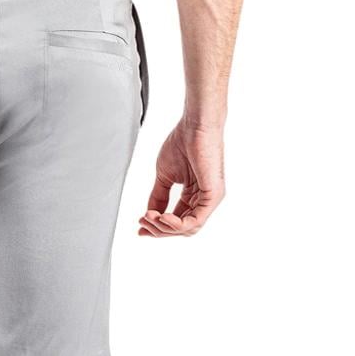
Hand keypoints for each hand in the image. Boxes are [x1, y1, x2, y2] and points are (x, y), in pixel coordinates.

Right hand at [138, 119, 225, 237]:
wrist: (194, 125)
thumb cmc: (183, 142)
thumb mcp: (164, 177)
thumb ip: (158, 197)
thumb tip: (151, 214)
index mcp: (194, 195)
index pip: (177, 221)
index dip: (157, 227)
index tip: (140, 227)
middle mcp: (203, 199)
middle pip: (181, 229)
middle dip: (159, 229)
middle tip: (143, 223)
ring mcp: (210, 199)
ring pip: (187, 229)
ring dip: (165, 227)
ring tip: (150, 217)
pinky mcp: (213, 196)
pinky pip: (195, 221)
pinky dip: (176, 224)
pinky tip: (162, 217)